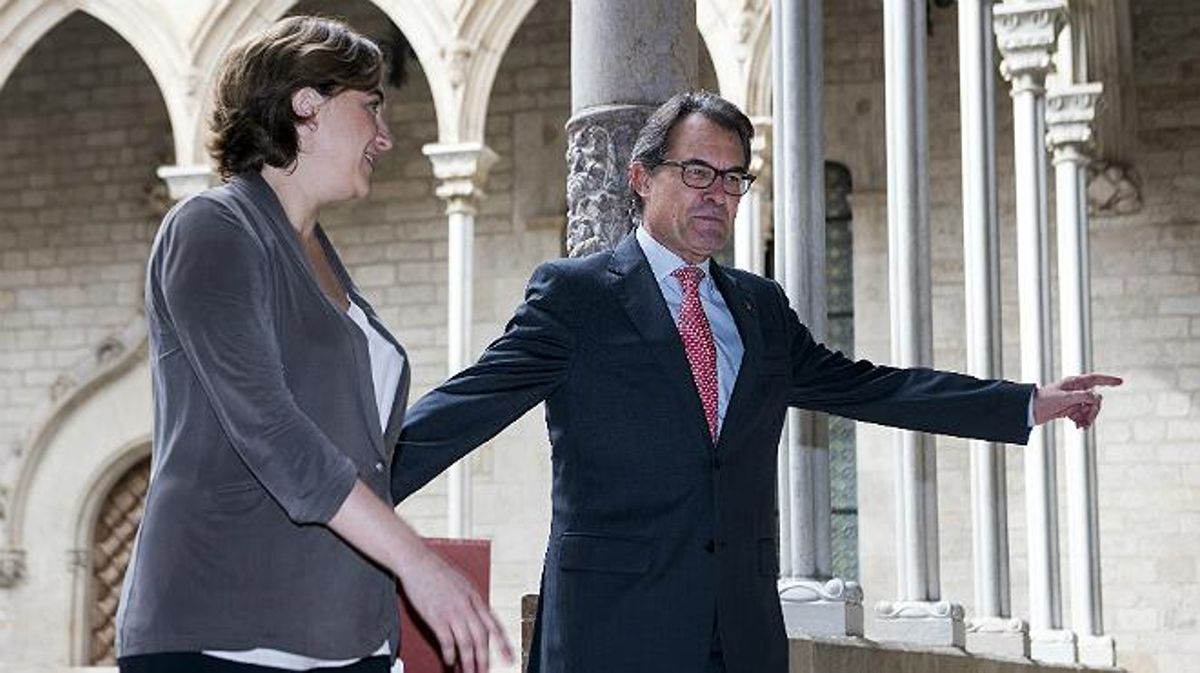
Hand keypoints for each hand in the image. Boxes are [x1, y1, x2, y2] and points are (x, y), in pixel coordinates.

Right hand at [397, 547, 514, 672]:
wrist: (418, 562)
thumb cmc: (438, 571)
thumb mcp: (464, 583)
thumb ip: (472, 601)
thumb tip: (479, 616)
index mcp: (476, 598)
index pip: (494, 625)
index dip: (503, 644)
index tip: (509, 658)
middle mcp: (467, 606)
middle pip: (481, 638)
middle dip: (484, 659)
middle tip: (484, 672)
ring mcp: (452, 612)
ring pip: (466, 643)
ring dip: (468, 662)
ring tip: (468, 672)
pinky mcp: (436, 617)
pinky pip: (446, 641)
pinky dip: (449, 654)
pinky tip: (449, 661)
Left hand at [1033, 373, 1122, 428]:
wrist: (1029, 411)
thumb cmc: (1044, 401)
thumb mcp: (1065, 398)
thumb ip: (1082, 397)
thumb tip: (1096, 398)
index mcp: (1074, 383)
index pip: (1095, 379)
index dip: (1108, 380)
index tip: (1120, 382)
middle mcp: (1074, 390)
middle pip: (1095, 399)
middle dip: (1094, 410)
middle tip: (1088, 419)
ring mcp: (1072, 401)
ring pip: (1089, 409)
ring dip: (1088, 418)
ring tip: (1080, 425)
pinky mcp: (1068, 410)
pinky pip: (1082, 416)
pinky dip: (1082, 422)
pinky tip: (1078, 427)